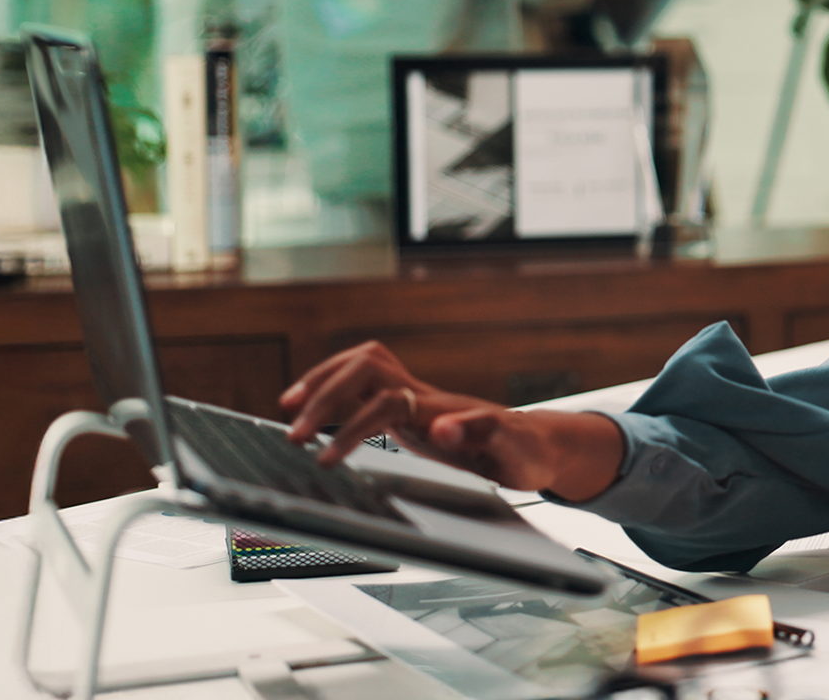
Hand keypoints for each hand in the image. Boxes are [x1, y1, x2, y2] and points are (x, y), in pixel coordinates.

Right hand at [280, 341, 623, 500]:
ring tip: (289, 409)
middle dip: (325, 395)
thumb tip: (439, 427)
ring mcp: (416, 399)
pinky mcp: (411, 410)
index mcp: (441, 407)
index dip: (354, 425)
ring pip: (362, 370)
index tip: (327, 457)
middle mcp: (423, 396)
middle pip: (365, 370)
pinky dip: (336, 391)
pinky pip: (365, 388)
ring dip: (324, 383)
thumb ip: (479, 434)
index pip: (386, 402)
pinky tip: (316, 411)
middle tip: (293, 433)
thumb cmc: (527, 450)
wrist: (540, 446)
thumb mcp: (512, 450)